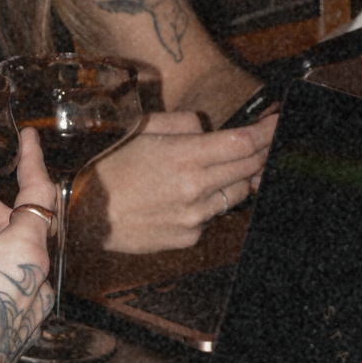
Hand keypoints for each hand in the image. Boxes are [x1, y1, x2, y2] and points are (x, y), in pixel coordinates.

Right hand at [85, 110, 277, 253]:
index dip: (268, 132)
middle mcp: (195, 189)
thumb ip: (183, 123)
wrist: (81, 214)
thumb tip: (208, 128)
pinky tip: (184, 198)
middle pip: (248, 169)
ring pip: (234, 196)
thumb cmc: (107, 166)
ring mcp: (193, 218)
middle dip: (261, 154)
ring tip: (217, 171)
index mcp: (185, 156)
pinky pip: (211, 217)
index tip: (280, 124)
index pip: (244, 144)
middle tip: (265, 143)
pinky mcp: (186, 239)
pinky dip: (207, 205)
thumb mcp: (141, 129)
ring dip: (234, 180)